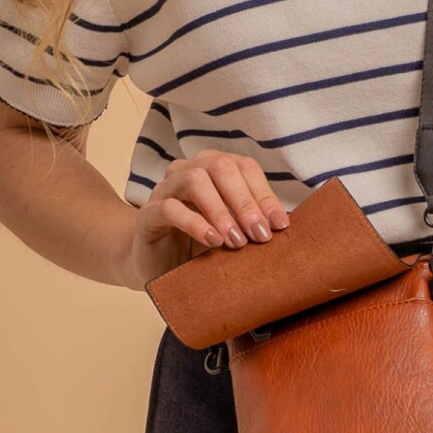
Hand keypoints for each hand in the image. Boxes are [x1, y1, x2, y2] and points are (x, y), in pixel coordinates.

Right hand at [123, 149, 291, 290]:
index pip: (244, 167)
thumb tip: (285, 225)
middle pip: (221, 167)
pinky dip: (195, 223)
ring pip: (195, 180)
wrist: (157, 266)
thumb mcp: (233, 231)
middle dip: (246, 202)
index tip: (280, 225)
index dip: (265, 194)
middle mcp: (188, 170)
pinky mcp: (147, 213)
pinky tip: (212, 241)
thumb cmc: (200, 244)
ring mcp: (165, 189)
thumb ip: (253, 222)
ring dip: (222, 211)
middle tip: (260, 236)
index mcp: (213, 167)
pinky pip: (170, 208)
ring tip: (236, 241)